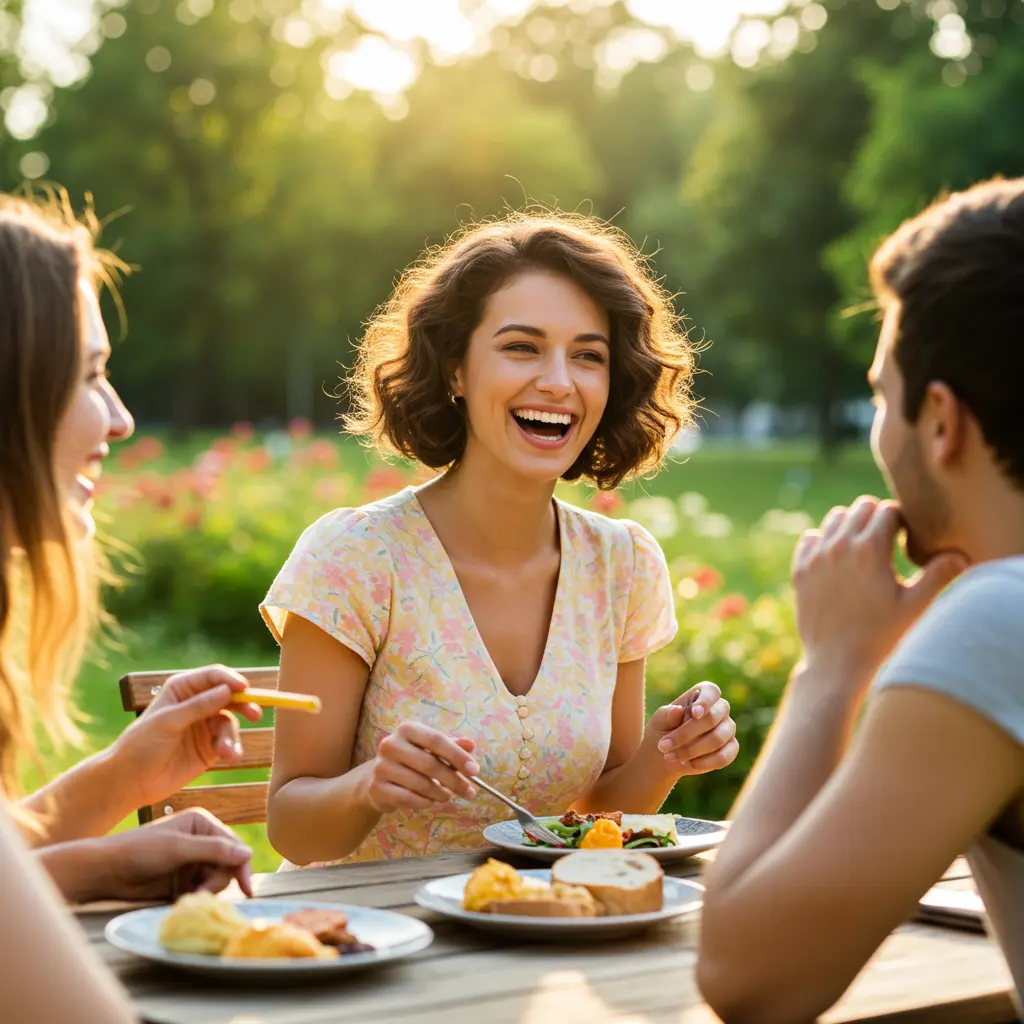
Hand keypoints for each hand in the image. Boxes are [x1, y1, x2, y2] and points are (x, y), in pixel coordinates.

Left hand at [42, 809, 252, 903]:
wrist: (105, 873)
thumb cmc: (139, 851)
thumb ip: (213, 850)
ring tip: (187, 898)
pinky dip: (197, 898)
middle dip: (218, 881)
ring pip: (216, 880)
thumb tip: (248, 854)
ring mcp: (192, 862)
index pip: (233, 845)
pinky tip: (183, 901)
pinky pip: (202, 891)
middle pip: (227, 865)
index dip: (242, 866)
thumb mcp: (178, 848)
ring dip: (207, 891)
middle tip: (202, 895)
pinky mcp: (183, 881)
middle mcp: (201, 841)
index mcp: (203, 823)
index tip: (247, 889)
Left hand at [113, 665, 262, 808]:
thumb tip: (228, 691)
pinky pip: (229, 743)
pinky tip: (230, 757)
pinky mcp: (210, 748)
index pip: (213, 677)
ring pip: (230, 723)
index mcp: (183, 689)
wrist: (130, 782)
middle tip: (254, 714)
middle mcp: (197, 704)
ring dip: (232, 736)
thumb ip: (198, 706)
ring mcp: (204, 726)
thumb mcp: (168, 722)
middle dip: (243, 705)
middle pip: (230, 697)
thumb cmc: (141, 745)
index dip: (231, 680)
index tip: (244, 688)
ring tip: (227, 752)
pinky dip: (232, 748)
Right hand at [366, 722, 478, 812]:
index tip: (475, 771)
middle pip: (430, 764)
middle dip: (454, 781)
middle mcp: (390, 744)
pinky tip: (430, 801)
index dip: (458, 756)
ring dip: (440, 794)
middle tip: (470, 792)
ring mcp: (381, 766)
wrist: (378, 778)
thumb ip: (451, 746)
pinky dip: (424, 802)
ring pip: (420, 784)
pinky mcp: (376, 787)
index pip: (437, 740)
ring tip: (447, 796)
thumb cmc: (411, 760)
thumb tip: (471, 745)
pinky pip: (408, 799)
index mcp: (407, 729)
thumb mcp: (431, 749)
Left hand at [647, 683, 738, 776]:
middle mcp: (719, 709)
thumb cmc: (662, 731)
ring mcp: (727, 729)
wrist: (666, 756)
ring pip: (717, 739)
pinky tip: (687, 764)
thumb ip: (667, 715)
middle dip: (686, 734)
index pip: (711, 691)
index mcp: (701, 695)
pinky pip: (724, 757)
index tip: (694, 713)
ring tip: (671, 757)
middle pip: (713, 718)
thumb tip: (677, 710)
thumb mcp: (659, 721)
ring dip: (691, 750)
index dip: (705, 701)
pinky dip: (703, 763)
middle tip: (664, 746)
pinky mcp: (731, 749)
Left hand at [792, 496, 966, 692]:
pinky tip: (837, 560)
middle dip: (877, 518)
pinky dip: (823, 541)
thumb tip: (958, 555)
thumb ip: (938, 575)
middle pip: (861, 507)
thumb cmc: (880, 635)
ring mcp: (816, 556)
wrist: (836, 661)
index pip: (888, 510)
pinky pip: (810, 537)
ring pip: (835, 518)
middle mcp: (839, 546)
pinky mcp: (800, 570)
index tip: (905, 540)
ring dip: (850, 526)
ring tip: (863, 550)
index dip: (901, 522)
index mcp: (870, 549)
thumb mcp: (915, 606)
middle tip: (887, 541)